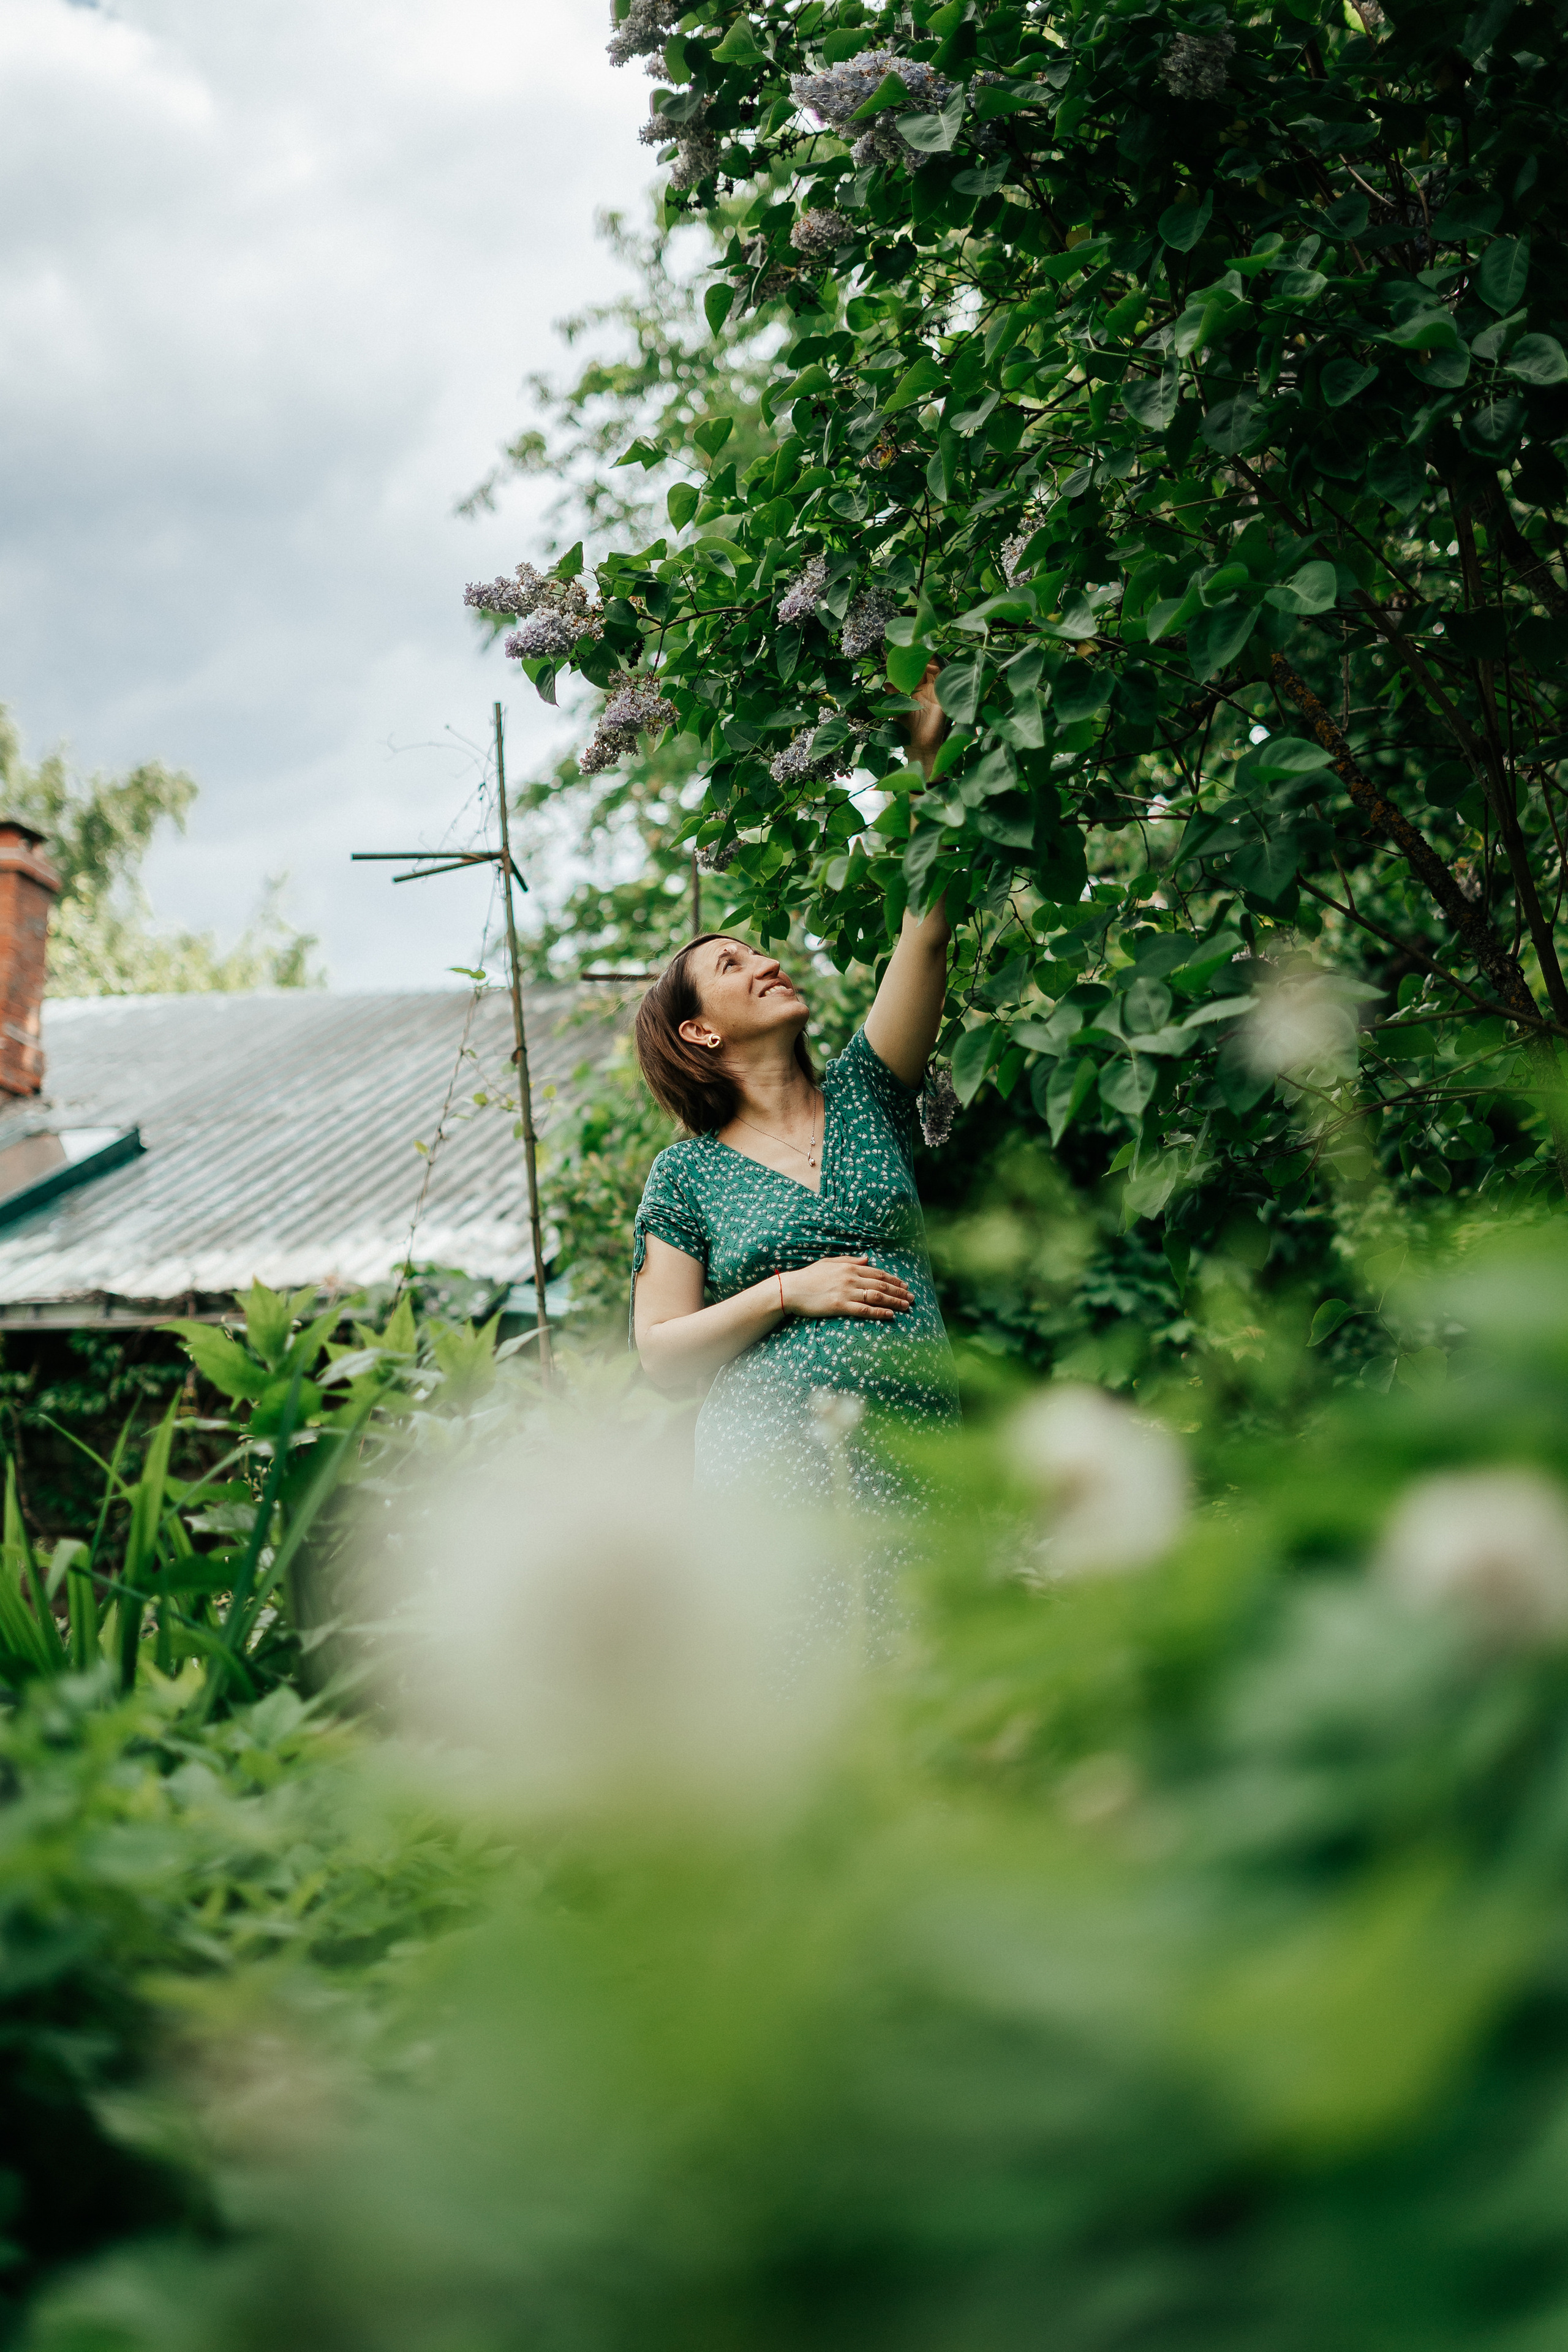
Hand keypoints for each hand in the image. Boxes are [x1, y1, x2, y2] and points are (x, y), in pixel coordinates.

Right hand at [780, 1256, 913, 1321]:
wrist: (791, 1289)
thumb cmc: (808, 1277)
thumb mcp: (829, 1263)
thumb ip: (850, 1260)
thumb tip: (867, 1259)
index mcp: (849, 1267)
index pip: (878, 1273)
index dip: (894, 1279)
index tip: (905, 1285)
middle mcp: (851, 1278)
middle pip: (881, 1285)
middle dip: (899, 1292)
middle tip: (912, 1298)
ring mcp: (846, 1292)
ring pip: (877, 1296)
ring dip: (894, 1302)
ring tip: (907, 1307)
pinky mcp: (840, 1305)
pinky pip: (864, 1310)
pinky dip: (879, 1312)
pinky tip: (890, 1315)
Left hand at [897, 657, 948, 779]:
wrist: (918, 746)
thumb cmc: (907, 730)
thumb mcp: (897, 710)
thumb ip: (893, 696)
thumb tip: (886, 683)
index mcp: (916, 691)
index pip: (914, 671)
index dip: (909, 661)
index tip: (903, 650)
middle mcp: (928, 690)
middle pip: (925, 668)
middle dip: (919, 657)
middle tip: (912, 645)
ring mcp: (937, 693)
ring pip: (935, 671)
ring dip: (929, 661)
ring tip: (921, 651)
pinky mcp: (943, 699)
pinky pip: (943, 681)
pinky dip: (939, 672)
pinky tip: (931, 665)